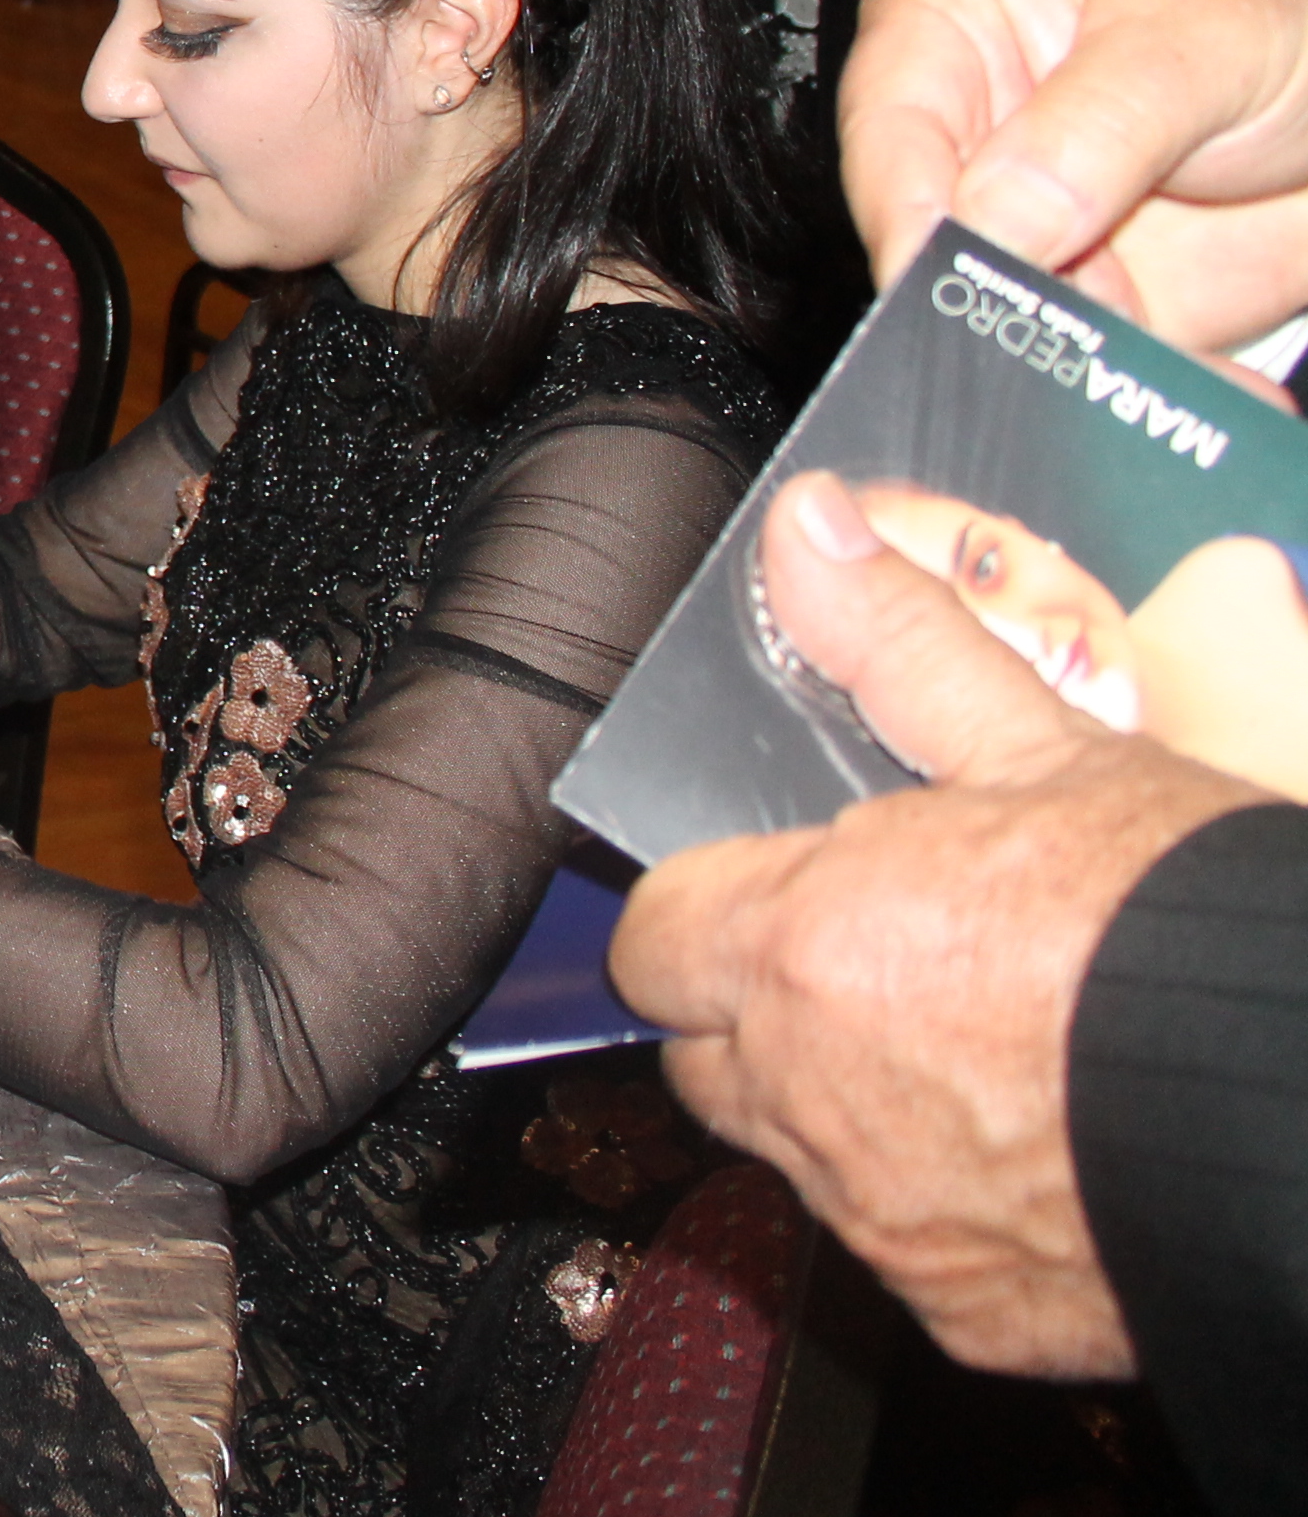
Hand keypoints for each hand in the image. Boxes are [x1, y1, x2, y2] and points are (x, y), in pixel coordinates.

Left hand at [612, 470, 1267, 1375]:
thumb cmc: (1186, 926)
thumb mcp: (1050, 750)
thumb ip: (902, 645)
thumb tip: (807, 532)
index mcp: (801, 948)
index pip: (657, 931)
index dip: (714, 899)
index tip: (790, 881)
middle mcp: (811, 1094)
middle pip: (708, 1051)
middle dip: (765, 1005)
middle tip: (886, 959)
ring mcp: (883, 1216)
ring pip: (798, 1152)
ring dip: (848, 1102)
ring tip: (980, 1044)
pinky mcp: (963, 1311)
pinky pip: (902, 1248)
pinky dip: (945, 1202)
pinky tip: (1038, 1144)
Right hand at [842, 0, 1307, 356]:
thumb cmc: (1277, 8)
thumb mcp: (1195, 35)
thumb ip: (1096, 122)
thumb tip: (994, 217)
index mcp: (944, 28)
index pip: (888, 128)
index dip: (906, 204)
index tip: (947, 270)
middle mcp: (964, 135)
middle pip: (922, 238)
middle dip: (984, 293)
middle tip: (1046, 319)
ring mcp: (1020, 229)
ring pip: (992, 317)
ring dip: (1065, 351)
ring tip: (1150, 340)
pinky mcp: (1080, 302)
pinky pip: (1074, 365)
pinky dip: (1128, 386)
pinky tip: (1192, 371)